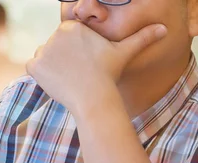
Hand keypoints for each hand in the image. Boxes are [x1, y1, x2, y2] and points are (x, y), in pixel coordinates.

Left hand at [26, 21, 166, 113]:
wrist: (94, 99)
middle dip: (63, 60)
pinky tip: (58, 81)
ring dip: (52, 68)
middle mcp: (55, 34)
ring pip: (44, 58)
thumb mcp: (124, 53)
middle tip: (77, 74)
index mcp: (72, 27)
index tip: (84, 65)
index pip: (66, 38)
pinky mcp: (34, 65)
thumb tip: (163, 29)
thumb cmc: (109, 75)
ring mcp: (43, 49)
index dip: (74, 53)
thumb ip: (141, 38)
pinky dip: (42, 76)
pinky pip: (33, 68)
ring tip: (69, 78)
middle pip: (54, 47)